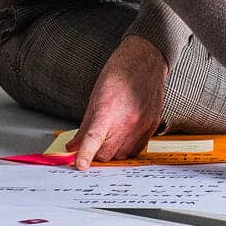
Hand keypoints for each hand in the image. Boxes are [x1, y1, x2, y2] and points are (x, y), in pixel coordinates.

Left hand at [68, 35, 167, 169]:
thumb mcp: (95, 97)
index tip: (79, 166)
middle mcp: (127, 120)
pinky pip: (137, 149)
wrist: (146, 59)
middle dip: (96, 153)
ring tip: (111, 135)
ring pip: (121, 155)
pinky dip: (127, 148)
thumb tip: (73, 146)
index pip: (94, 139)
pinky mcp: (152, 125)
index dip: (85, 155)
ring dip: (113, 151)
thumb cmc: (120, 73)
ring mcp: (142, 124)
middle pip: (106, 154)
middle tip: (93, 143)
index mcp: (109, 110)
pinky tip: (124, 136)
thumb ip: (85, 125)